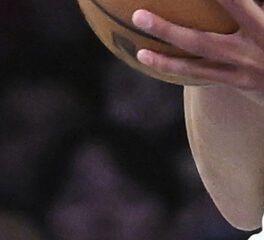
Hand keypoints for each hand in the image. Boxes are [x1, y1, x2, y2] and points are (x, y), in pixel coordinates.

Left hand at [133, 2, 263, 86]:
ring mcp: (243, 69)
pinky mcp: (240, 82)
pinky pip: (203, 76)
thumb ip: (256, 4)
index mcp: (263, 27)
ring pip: (196, 65)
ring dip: (165, 60)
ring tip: (139, 51)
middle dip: (167, 28)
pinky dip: (179, 68)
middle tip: (138, 15)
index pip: (234, 3)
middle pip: (200, 40)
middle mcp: (251, 47)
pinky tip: (155, 60)